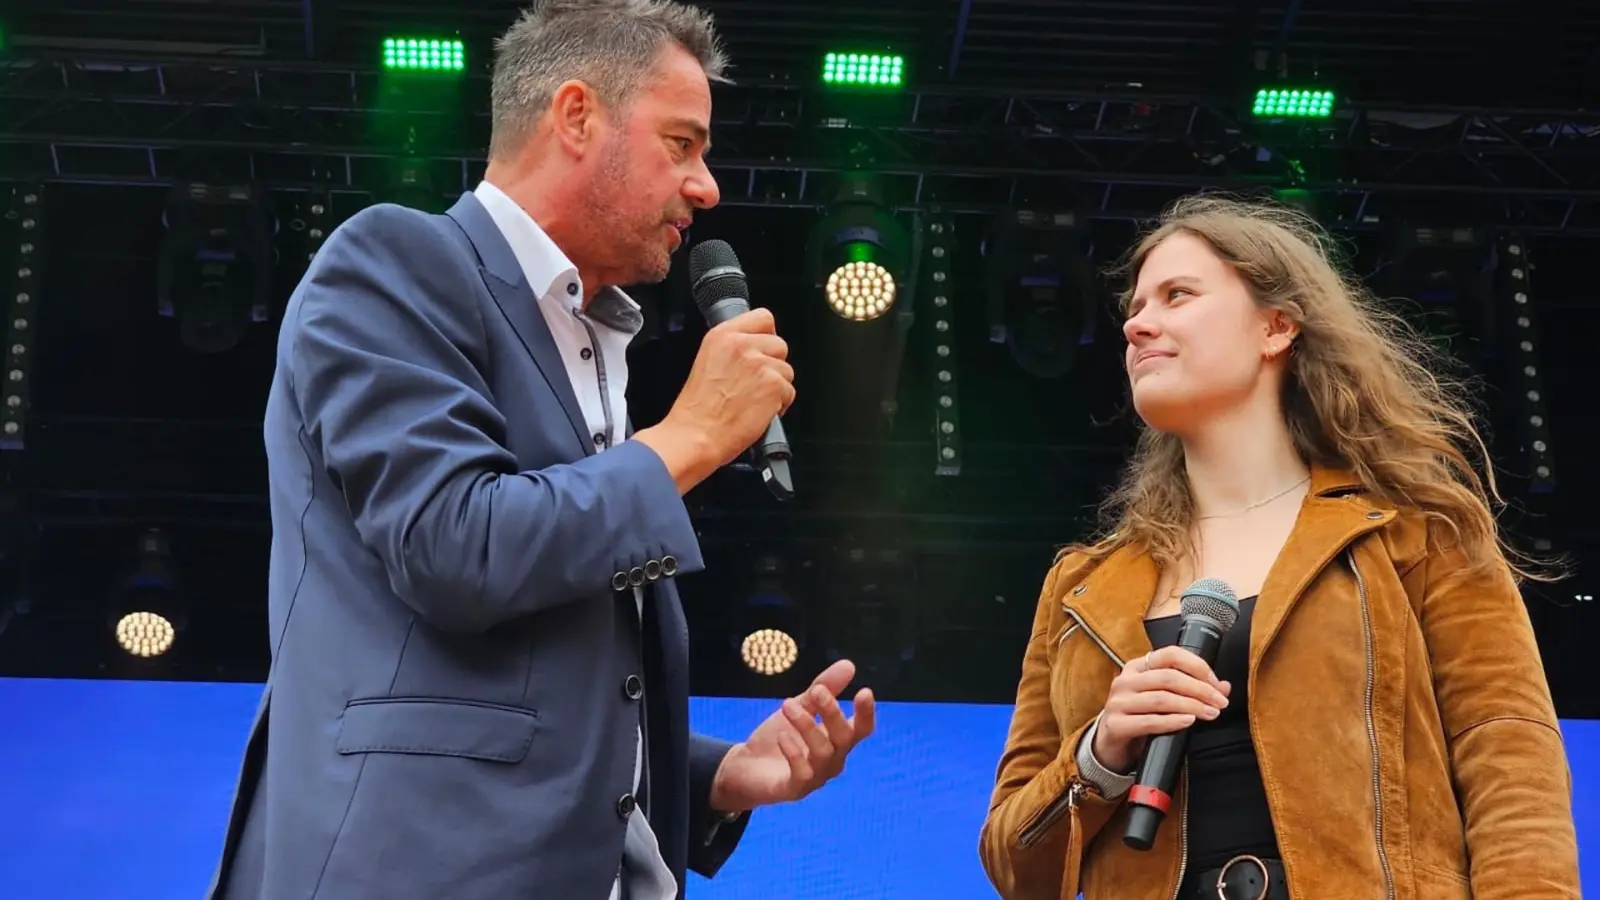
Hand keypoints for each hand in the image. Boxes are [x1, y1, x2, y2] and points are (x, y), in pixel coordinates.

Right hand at [636, 308, 793, 491]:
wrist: (695, 436)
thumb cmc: (697, 410)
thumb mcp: (707, 362)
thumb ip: (733, 349)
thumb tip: (756, 349)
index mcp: (722, 336)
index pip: (762, 318)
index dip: (767, 336)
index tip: (763, 350)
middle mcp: (742, 345)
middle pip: (779, 345)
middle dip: (773, 365)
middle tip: (755, 384)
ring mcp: (760, 364)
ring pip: (786, 370)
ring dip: (776, 387)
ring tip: (754, 401)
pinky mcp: (773, 385)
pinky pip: (790, 392)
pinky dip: (780, 405)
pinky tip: (759, 412)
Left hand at [709, 659, 875, 812]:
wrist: (747, 767)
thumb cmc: (780, 737)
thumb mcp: (799, 707)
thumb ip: (823, 689)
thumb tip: (849, 665)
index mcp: (838, 740)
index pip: (861, 729)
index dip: (866, 713)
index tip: (864, 691)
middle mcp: (833, 760)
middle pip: (843, 738)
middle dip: (832, 712)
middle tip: (817, 691)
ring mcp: (816, 777)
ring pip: (823, 752)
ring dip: (807, 725)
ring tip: (787, 705)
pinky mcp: (796, 789)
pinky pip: (802, 773)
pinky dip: (795, 753)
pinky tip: (783, 736)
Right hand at [1091, 645, 1230, 772]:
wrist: (1111, 744)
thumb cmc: (1140, 716)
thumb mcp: (1162, 699)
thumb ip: (1191, 690)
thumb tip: (1224, 687)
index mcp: (1137, 667)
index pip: (1170, 654)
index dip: (1197, 666)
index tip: (1216, 682)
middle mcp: (1125, 681)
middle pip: (1168, 677)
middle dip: (1200, 689)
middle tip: (1220, 702)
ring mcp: (1118, 702)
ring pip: (1161, 698)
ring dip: (1191, 705)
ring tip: (1210, 713)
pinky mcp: (1116, 724)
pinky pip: (1149, 721)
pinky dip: (1173, 721)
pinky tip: (1188, 721)